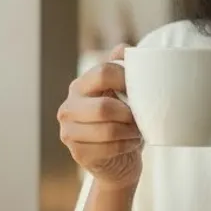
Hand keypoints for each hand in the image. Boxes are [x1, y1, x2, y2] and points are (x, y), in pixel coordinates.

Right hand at [57, 45, 142, 187]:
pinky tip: (130, 144)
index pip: (103, 73)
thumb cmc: (122, 122)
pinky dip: (127, 146)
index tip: (142, 90)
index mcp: (80, 86)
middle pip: (105, 107)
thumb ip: (121, 69)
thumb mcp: (123, 94)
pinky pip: (109, 148)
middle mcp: (69, 107)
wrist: (118, 162)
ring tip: (136, 131)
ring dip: (130, 132)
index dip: (128, 80)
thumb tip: (123, 48)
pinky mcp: (77, 153)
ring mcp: (69, 132)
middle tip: (139, 118)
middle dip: (129, 115)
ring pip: (108, 129)